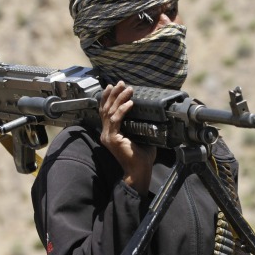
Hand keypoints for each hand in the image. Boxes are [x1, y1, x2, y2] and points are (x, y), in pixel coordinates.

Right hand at [99, 81, 155, 195]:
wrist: (139, 171)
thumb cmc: (141, 157)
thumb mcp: (140, 136)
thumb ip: (140, 125)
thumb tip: (149, 113)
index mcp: (110, 133)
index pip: (105, 112)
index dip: (108, 98)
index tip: (113, 87)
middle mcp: (106, 133)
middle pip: (106, 108)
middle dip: (113, 94)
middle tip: (120, 83)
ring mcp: (108, 136)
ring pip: (110, 112)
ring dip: (118, 98)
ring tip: (127, 89)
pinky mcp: (113, 139)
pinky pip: (116, 120)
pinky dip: (123, 110)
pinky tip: (130, 103)